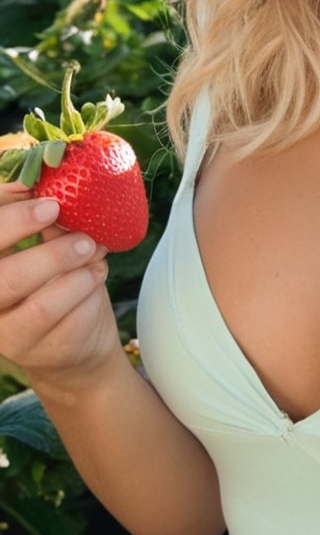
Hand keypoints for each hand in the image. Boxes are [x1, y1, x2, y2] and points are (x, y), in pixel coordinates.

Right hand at [0, 181, 119, 391]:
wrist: (75, 344)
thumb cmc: (56, 283)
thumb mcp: (44, 247)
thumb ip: (40, 220)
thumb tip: (45, 181)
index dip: (10, 218)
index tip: (51, 203)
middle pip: (4, 278)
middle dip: (47, 251)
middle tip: (82, 236)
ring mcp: (10, 336)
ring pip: (39, 305)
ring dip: (75, 273)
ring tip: (94, 253)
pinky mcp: (42, 354)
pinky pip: (68, 321)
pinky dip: (88, 292)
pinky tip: (96, 277)